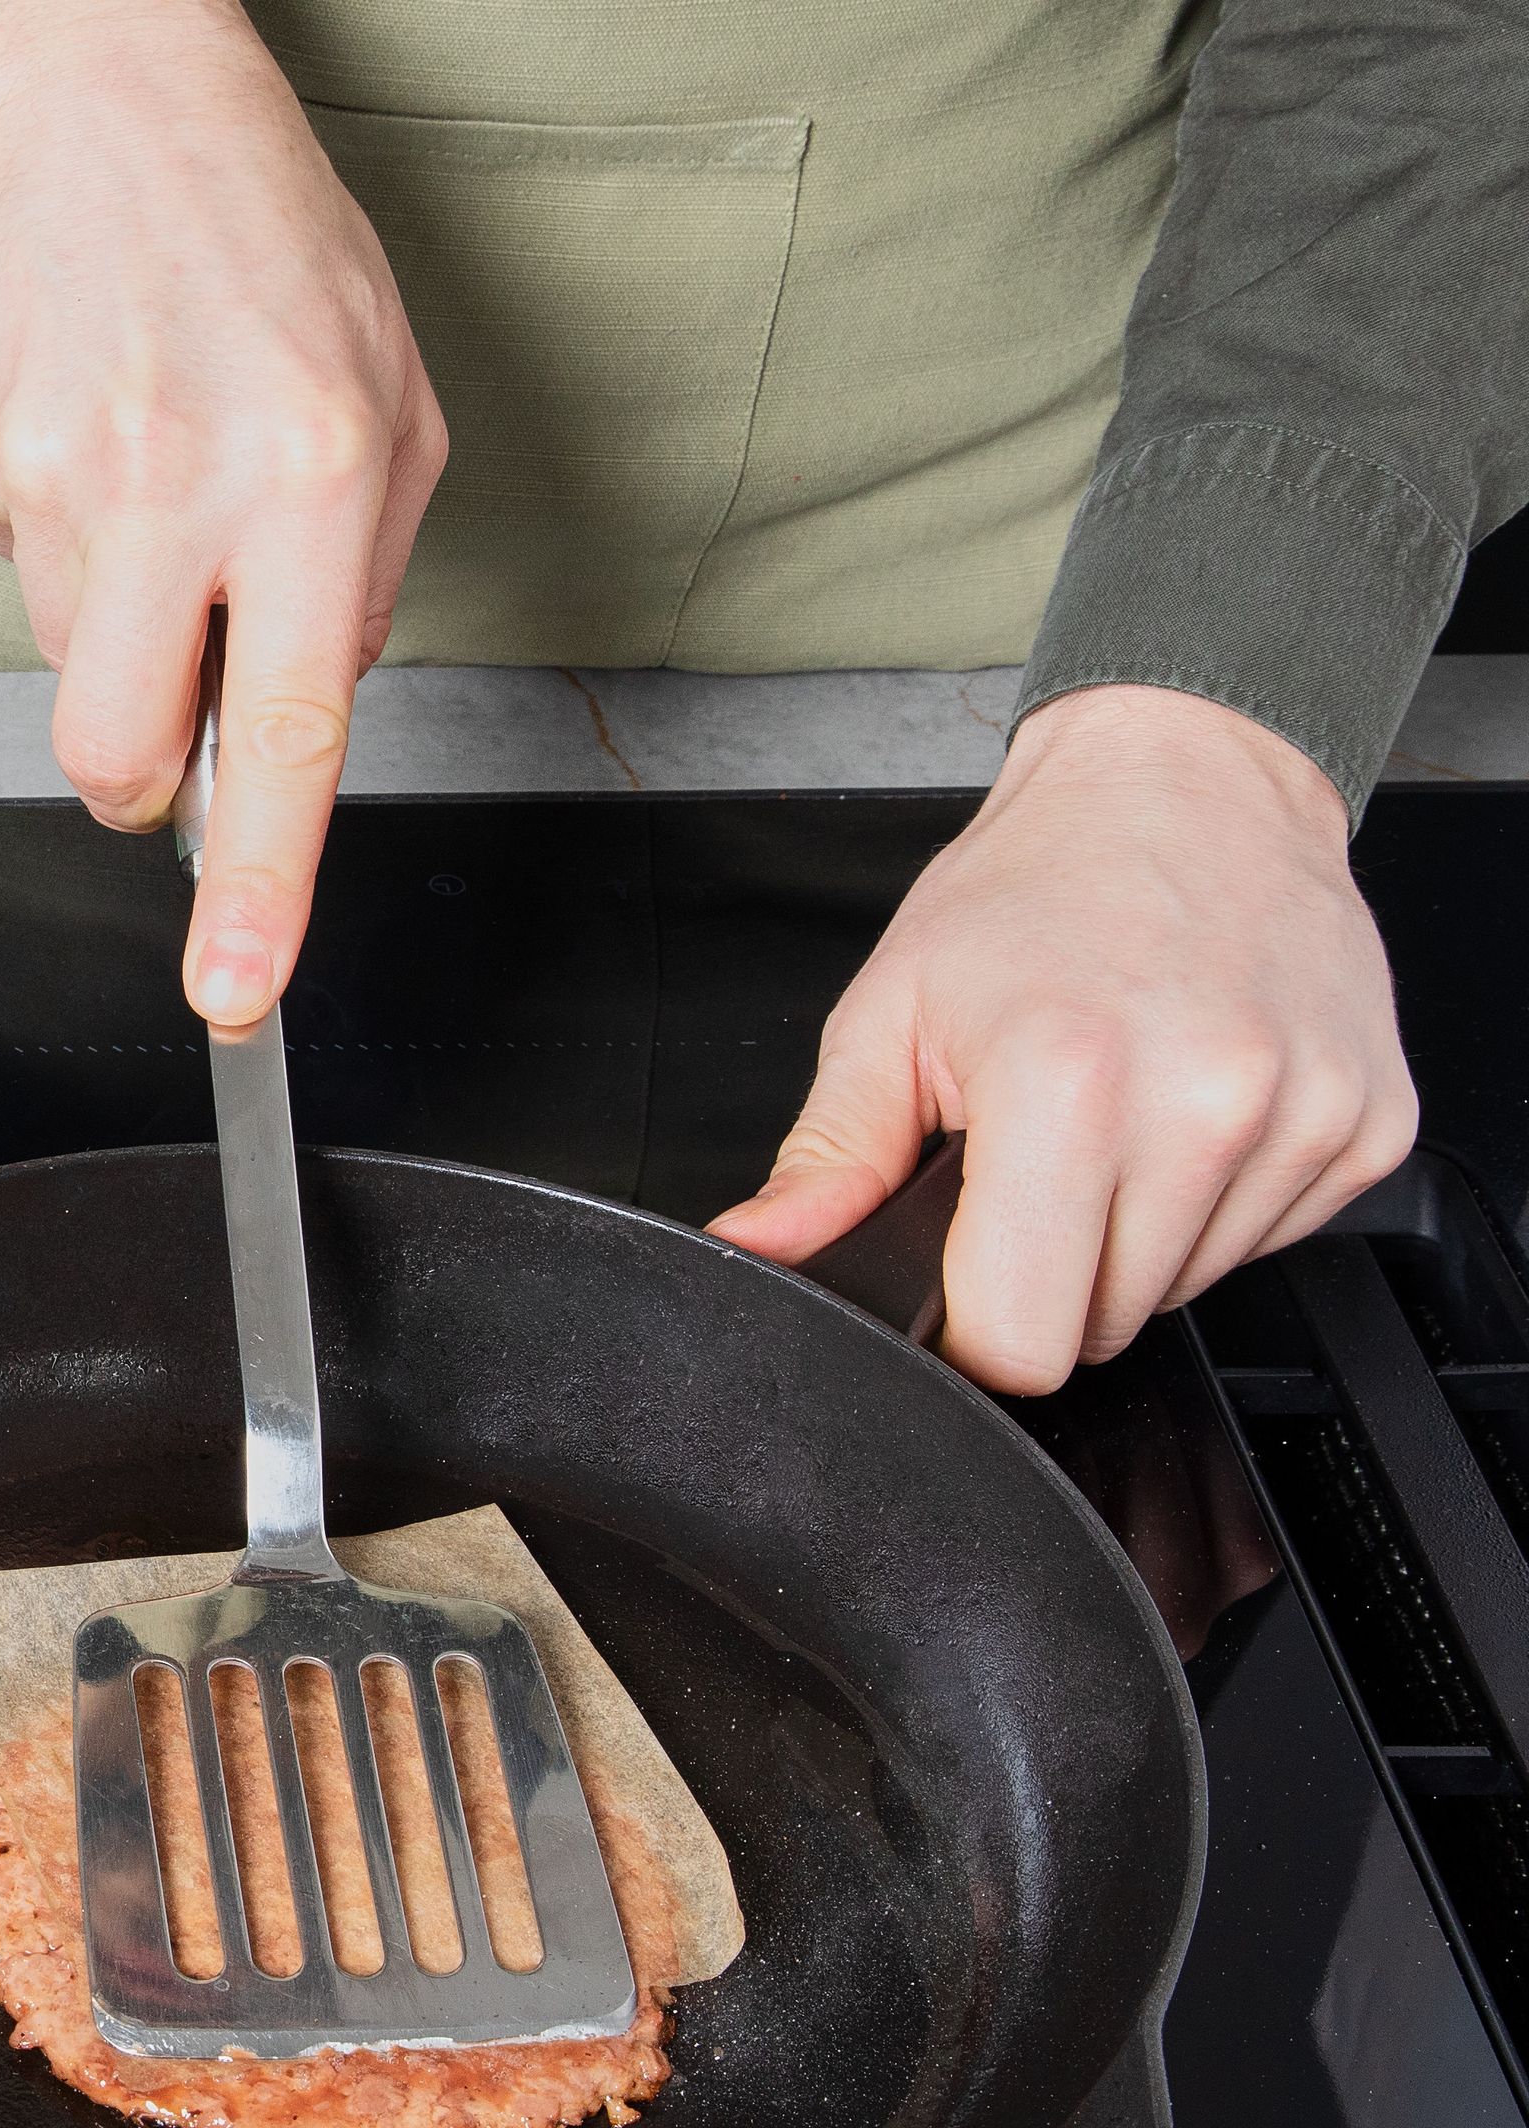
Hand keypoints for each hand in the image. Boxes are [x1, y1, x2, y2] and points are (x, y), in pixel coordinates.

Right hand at [0, 0, 444, 1032]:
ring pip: (69, 662)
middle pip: (116, 755)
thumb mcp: (389, 402)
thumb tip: (291, 725)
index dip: (259, 890)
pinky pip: (16, 568)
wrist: (102, 95)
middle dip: (142, 771)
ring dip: (112, 611)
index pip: (285, 736)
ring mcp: (54, 477)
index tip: (235, 994)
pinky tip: (88, 419)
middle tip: (176, 677)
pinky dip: (56, 527)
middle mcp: (176, 487)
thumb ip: (357, 578)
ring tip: (148, 463)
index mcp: (309, 479)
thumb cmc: (267, 248)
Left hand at [709, 685, 1415, 1391]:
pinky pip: (1268, 1243)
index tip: (964, 1268)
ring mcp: (1302, 1118)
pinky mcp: (1371, 1125)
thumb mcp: (890, 1014)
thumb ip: (826, 1160)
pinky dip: (1218, 1202)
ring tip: (1116, 1114)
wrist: (1185, 785)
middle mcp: (1204, 1106)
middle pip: (1103, 1327)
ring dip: (1135, 1236)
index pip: (1021, 1342)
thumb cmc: (1034, 890)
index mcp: (1066, 1086)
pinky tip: (1188, 1107)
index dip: (974, 1329)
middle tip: (1037, 1156)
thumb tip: (757, 1250)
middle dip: (1052, 1270)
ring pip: (1185, 1290)